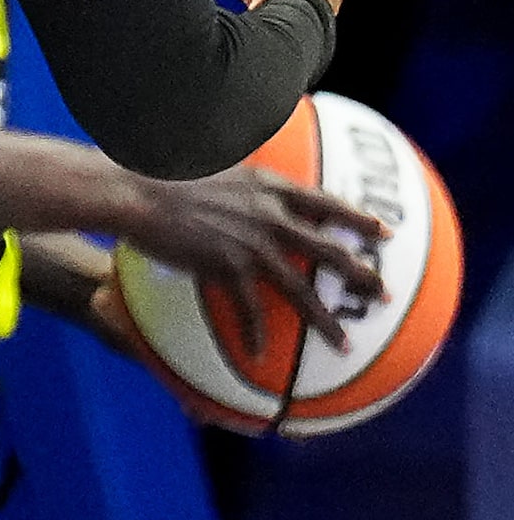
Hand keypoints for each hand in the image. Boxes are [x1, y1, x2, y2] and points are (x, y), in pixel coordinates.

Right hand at [111, 162, 386, 352]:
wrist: (133, 191)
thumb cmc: (159, 173)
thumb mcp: (210, 165)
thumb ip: (236, 177)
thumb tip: (241, 175)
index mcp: (266, 187)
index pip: (325, 202)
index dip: (357, 218)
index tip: (384, 232)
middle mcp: (268, 216)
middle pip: (329, 250)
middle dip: (362, 274)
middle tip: (385, 294)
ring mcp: (251, 244)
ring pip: (301, 289)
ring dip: (325, 320)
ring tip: (344, 345)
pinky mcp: (226, 267)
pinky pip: (249, 309)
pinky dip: (255, 334)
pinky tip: (259, 354)